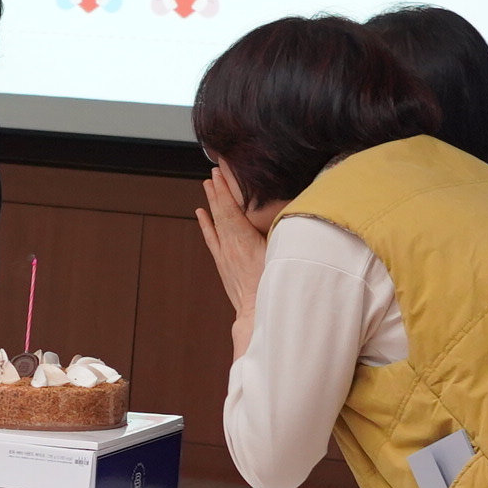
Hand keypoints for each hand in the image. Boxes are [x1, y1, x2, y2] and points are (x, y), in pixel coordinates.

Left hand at [196, 165, 270, 346]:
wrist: (257, 315)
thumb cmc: (273, 287)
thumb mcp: (282, 256)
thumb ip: (282, 234)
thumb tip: (286, 213)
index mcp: (243, 241)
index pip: (231, 209)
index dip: (225, 189)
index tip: (220, 172)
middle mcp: (229, 246)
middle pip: (220, 212)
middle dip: (217, 191)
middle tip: (214, 173)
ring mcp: (224, 256)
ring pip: (214, 223)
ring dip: (211, 203)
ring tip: (207, 186)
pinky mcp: (223, 266)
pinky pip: (211, 239)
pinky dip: (206, 224)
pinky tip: (201, 214)